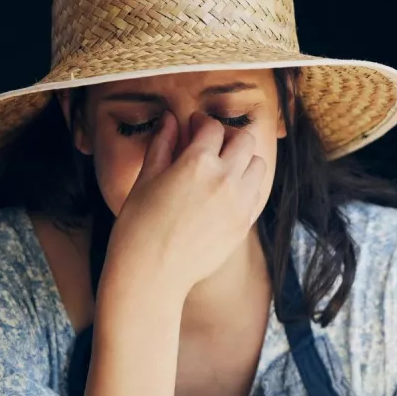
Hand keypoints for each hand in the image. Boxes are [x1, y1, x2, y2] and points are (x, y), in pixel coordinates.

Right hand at [102, 111, 267, 300]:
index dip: (201, 123)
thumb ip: (162, 145)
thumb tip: (170, 120)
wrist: (151, 275)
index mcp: (197, 163)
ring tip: (223, 168)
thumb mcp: (146, 179)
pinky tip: (226, 193)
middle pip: (244, 140)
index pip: (212, 127)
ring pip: (258, 165)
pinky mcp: (244, 225)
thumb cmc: (138, 226)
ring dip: (243, 160)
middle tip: (212, 144)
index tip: (194, 127)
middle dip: (228, 136)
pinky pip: (256, 194)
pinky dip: (246, 186)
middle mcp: (225, 180)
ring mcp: (239, 204)